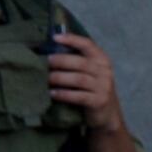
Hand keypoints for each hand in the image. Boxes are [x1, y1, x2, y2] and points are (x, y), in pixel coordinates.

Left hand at [47, 33, 140, 151]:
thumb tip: (49, 50)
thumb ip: (76, 61)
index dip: (72, 40)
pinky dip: (64, 94)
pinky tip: (52, 93)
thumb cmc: (91, 89)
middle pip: (81, 62)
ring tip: (46, 79)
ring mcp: (104, 86)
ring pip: (79, 79)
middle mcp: (105, 71)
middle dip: (61, 61)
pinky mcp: (99, 101)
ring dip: (60, 78)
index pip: (88, 45)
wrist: (106, 114)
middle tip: (45, 62)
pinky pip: (79, 96)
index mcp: (101, 60)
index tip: (55, 38)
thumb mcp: (89, 72)